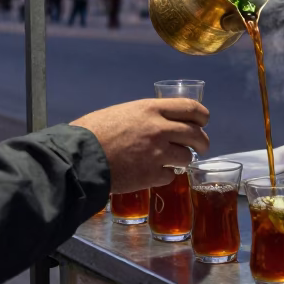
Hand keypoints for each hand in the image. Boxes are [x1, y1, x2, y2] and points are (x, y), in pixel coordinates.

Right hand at [70, 98, 209, 192]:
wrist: (80, 158)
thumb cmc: (93, 132)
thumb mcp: (123, 112)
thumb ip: (145, 116)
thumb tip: (158, 122)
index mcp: (151, 109)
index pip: (191, 107)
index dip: (202, 116)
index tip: (203, 121)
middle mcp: (159, 129)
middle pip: (196, 134)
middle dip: (203, 141)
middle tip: (201, 146)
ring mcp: (158, 153)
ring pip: (187, 157)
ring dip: (183, 159)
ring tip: (173, 161)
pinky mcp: (152, 175)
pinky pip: (171, 176)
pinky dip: (166, 176)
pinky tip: (155, 174)